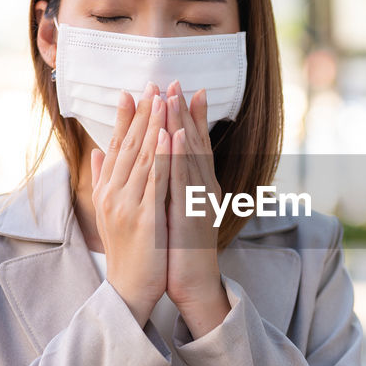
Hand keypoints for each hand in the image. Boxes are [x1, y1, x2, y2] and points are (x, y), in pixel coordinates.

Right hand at [90, 82, 169, 324]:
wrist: (129, 289)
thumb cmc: (126, 252)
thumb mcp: (110, 211)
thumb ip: (104, 179)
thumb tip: (96, 151)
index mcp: (108, 190)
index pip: (117, 147)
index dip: (125, 118)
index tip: (132, 90)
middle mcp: (113, 193)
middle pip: (129, 146)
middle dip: (142, 113)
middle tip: (152, 82)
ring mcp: (127, 204)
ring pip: (143, 157)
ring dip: (153, 125)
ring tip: (162, 98)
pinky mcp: (144, 218)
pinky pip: (156, 181)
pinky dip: (163, 156)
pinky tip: (169, 135)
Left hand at [165, 79, 229, 335]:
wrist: (192, 285)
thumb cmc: (180, 249)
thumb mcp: (174, 210)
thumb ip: (170, 184)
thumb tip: (162, 161)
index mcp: (199, 188)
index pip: (195, 145)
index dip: (191, 116)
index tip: (186, 88)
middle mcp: (204, 190)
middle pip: (195, 144)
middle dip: (185, 112)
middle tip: (178, 81)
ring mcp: (199, 202)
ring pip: (190, 157)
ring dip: (181, 124)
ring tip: (174, 97)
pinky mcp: (191, 215)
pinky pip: (183, 180)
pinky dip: (179, 156)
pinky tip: (172, 135)